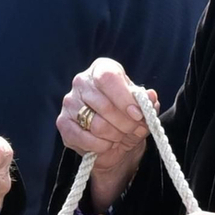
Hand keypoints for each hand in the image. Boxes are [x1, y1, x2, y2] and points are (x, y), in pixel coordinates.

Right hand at [58, 58, 156, 211]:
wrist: (114, 141)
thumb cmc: (127, 118)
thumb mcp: (142, 110)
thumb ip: (147, 103)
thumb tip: (151, 97)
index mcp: (102, 69)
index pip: (108, 78)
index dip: (124, 98)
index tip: (138, 115)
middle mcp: (82, 81)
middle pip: (105, 105)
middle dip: (126, 124)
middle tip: (135, 130)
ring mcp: (70, 102)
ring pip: (97, 125)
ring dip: (115, 136)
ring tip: (120, 136)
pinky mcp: (63, 123)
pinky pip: (84, 138)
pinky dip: (101, 146)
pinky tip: (107, 144)